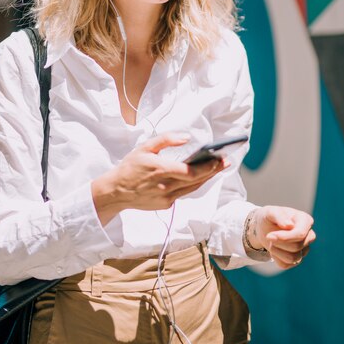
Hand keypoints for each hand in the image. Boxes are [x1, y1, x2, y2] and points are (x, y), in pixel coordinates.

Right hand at [92, 133, 227, 224]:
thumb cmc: (130, 167)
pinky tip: (201, 176)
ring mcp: (166, 198)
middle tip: (226, 161)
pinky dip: (193, 184)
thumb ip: (166, 140)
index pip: (190, 171)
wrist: (116, 192)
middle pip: (196, 180)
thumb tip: (186, 138)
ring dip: (207, 178)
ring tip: (218, 167)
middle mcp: (165, 186)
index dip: (208, 167)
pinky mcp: (166, 205)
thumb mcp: (144, 147)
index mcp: (160, 170)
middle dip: (213, 170)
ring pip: (193, 188)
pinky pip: (184, 193)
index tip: (220, 159)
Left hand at [250, 206, 315, 268]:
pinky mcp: (298, 258)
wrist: (264, 227)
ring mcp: (305, 248)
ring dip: (277, 251)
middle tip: (268, 236)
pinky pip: (287, 265)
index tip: (270, 236)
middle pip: (297, 246)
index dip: (285, 238)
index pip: (300, 234)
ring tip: (271, 242)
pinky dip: (276, 258)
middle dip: (279, 243)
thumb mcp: (270, 212)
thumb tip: (290, 226)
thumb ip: (279, 216)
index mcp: (305, 220)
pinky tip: (274, 249)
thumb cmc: (269, 217)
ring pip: (294, 258)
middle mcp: (309, 235)